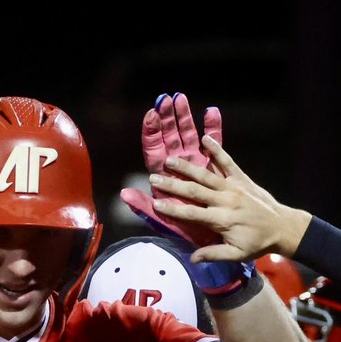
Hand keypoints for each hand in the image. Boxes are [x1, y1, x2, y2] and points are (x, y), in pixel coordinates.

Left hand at [120, 92, 222, 245]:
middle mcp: (180, 170)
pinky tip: (211, 112)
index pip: (154, 151)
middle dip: (167, 119)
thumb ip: (145, 208)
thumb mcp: (164, 222)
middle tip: (165, 99)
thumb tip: (123, 195)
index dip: (151, 133)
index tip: (150, 116)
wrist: (216, 243)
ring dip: (186, 118)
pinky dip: (213, 129)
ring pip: (191, 138)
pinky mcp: (217, 169)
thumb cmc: (188, 234)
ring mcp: (199, 167)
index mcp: (165, 180)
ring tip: (181, 98)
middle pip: (171, 139)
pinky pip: (216, 146)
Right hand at [145, 137, 312, 264]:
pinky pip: (228, 162)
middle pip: (195, 191)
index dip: (172, 209)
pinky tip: (205, 139)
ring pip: (206, 175)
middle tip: (153, 178)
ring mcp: (233, 187)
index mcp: (222, 220)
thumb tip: (192, 258)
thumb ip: (213, 254)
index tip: (155, 203)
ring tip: (169, 160)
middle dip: (173, 184)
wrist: (283, 227)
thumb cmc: (257, 243)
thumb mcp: (236, 255)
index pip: (192, 214)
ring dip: (187, 167)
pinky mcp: (242, 178)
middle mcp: (225, 201)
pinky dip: (217, 150)